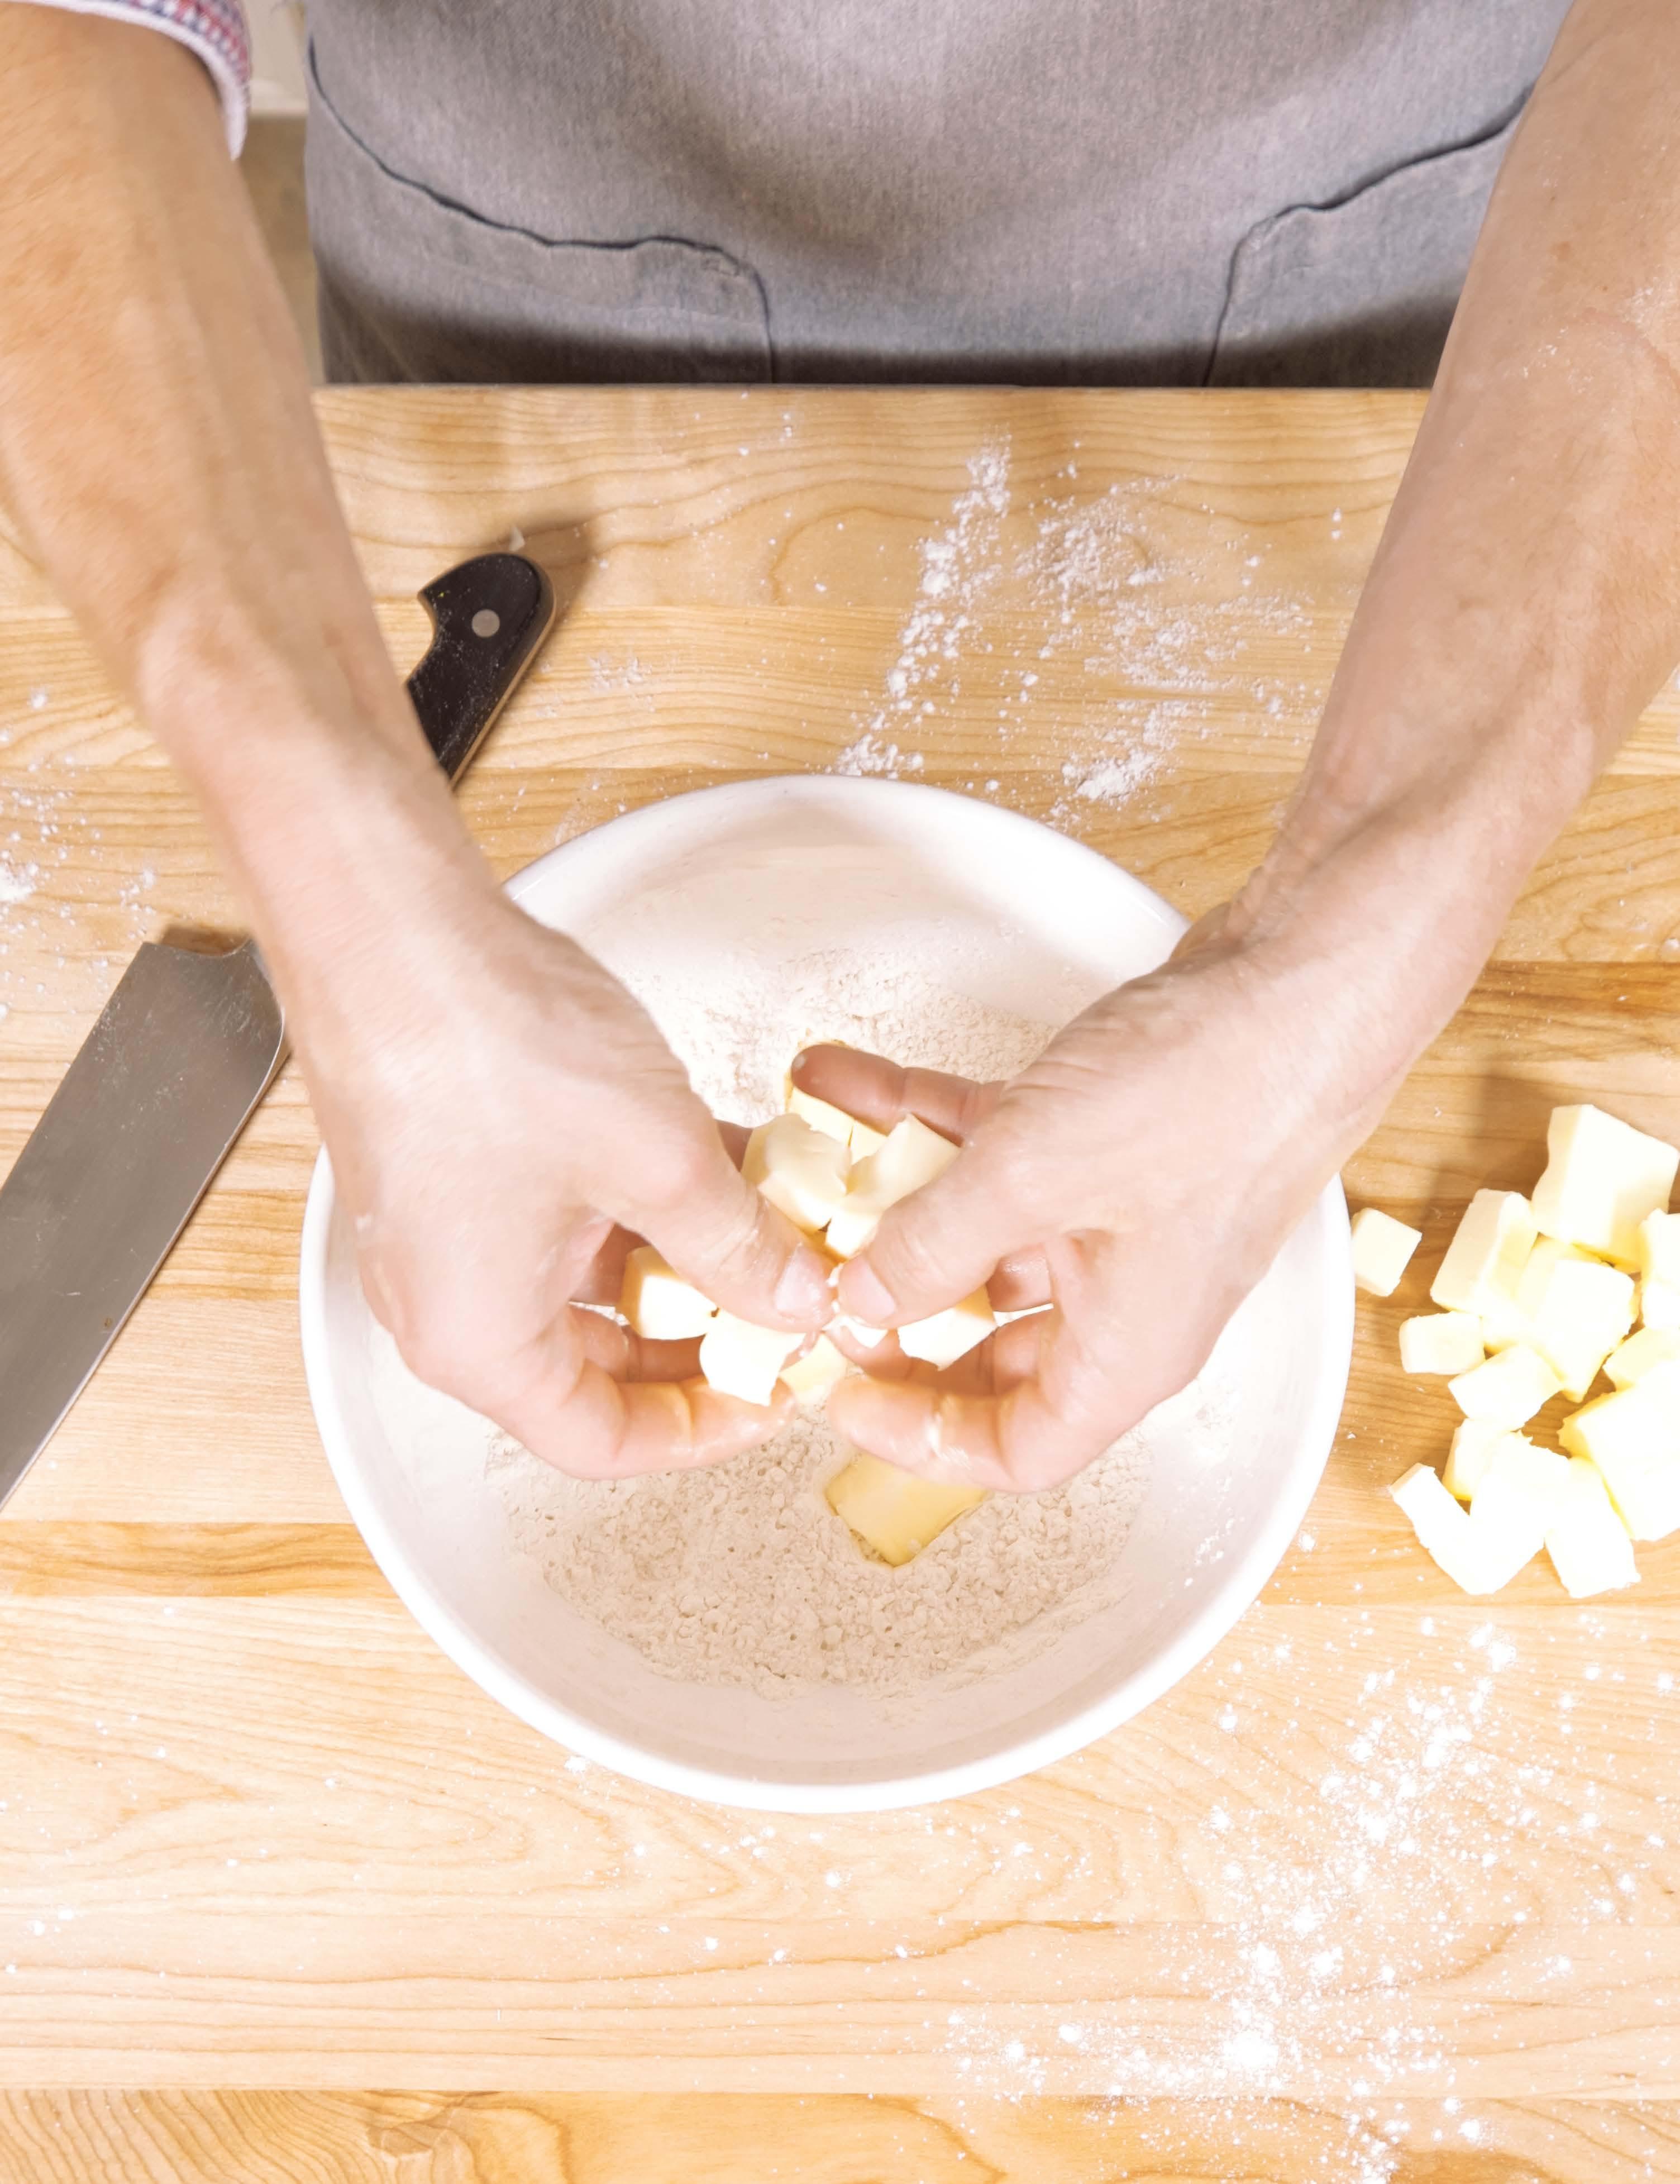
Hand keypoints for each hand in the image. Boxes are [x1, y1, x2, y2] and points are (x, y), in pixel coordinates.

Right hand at [301, 892, 833, 1477]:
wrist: (388, 925)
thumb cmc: (478, 1044)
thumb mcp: (657, 1161)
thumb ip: (739, 1245)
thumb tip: (792, 1298)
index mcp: (478, 1342)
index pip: (602, 1443)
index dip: (703, 1430)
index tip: (772, 1394)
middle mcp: (450, 1301)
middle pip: (596, 1368)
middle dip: (702, 1338)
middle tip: (786, 1311)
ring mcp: (451, 1230)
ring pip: (588, 1282)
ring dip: (681, 1259)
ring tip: (770, 1228)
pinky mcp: (461, 1163)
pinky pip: (565, 1216)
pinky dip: (641, 1203)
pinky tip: (719, 1161)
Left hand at [798, 924, 1397, 1489]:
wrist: (1310, 973)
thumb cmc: (1219, 1092)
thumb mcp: (1034, 1178)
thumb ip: (930, 1247)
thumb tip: (859, 1303)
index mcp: (1125, 1353)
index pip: (1010, 1449)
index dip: (913, 1435)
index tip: (834, 1387)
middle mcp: (1121, 1297)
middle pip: (981, 1347)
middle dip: (887, 1308)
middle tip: (806, 1274)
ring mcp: (1114, 1215)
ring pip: (976, 1232)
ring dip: (886, 1194)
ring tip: (802, 1154)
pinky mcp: (1105, 1137)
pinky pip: (991, 1150)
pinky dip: (919, 1121)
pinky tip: (844, 1079)